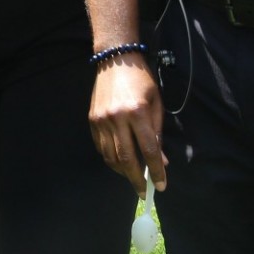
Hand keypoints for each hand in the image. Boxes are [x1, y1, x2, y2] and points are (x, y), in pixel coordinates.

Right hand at [89, 55, 166, 192]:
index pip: (148, 150)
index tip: (161, 186)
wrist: (115, 60)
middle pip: (127, 159)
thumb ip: (157, 133)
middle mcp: (117, 118)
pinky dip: (111, 159)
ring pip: (111, 157)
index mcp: (137, 113)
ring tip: (133, 179)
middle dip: (137, 180)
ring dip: (123, 172)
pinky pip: (101, 147)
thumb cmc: (142, 81)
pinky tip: (120, 163)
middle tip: (144, 193)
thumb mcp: (156, 105)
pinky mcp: (92, 120)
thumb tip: (161, 161)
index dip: (156, 171)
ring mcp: (102, 120)